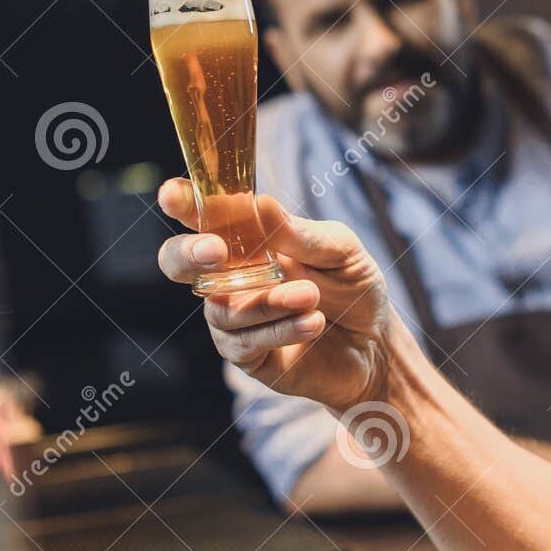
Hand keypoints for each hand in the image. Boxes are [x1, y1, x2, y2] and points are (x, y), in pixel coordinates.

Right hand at [156, 179, 396, 412]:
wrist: (377, 343)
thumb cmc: (353, 287)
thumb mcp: (340, 250)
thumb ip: (300, 234)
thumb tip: (259, 203)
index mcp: (247, 240)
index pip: (205, 216)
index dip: (184, 203)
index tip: (173, 194)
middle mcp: (229, 277)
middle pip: (178, 263)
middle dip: (188, 254)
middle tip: (217, 250)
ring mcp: (234, 318)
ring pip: (221, 309)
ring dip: (266, 301)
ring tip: (310, 295)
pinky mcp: (248, 356)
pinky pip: (244, 343)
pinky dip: (279, 330)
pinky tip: (313, 322)